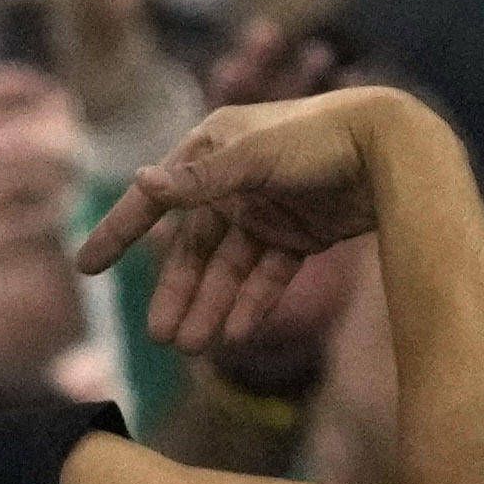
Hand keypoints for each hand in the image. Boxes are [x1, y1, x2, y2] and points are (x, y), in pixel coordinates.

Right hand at [76, 87, 433, 370]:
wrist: (397, 146)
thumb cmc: (322, 137)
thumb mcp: (256, 155)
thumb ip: (201, 178)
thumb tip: (141, 182)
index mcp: (215, 147)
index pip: (157, 195)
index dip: (121, 229)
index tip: (86, 268)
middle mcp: (236, 179)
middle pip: (195, 245)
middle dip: (178, 291)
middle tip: (161, 338)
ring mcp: (269, 207)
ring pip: (230, 267)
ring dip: (211, 304)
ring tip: (195, 346)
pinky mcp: (303, 231)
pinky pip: (267, 274)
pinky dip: (252, 302)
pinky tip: (236, 332)